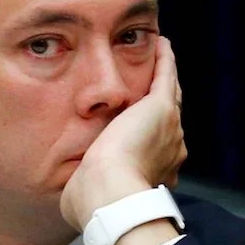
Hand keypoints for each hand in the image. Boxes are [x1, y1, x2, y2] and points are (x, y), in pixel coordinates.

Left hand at [60, 36, 186, 230]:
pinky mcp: (160, 107)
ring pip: (170, 94)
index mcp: (157, 169)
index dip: (152, 133)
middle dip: (163, 101)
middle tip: (160, 84)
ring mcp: (169, 127)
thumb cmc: (95, 200)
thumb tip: (73, 190)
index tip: (145, 127)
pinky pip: (166, 76)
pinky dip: (165, 60)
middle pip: (168, 118)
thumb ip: (88, 185)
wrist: (108, 192)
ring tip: (163, 58)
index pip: (158, 145)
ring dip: (166, 75)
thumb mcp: (92, 191)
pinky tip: (162, 44)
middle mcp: (171, 148)